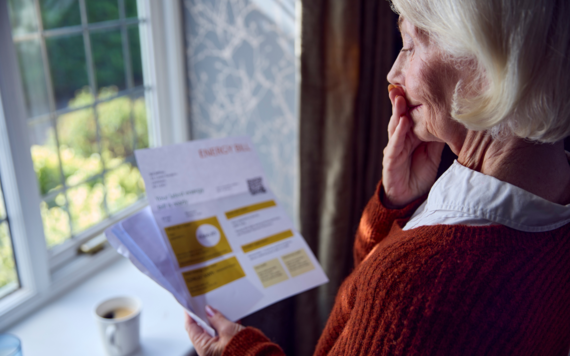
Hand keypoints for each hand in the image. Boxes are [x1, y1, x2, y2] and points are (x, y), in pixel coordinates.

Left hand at [184, 306, 244, 355]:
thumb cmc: (243, 348)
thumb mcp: (228, 329)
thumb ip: (217, 318)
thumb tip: (208, 310)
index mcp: (204, 348)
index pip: (191, 328)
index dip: (190, 315)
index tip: (189, 305)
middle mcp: (208, 351)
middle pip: (201, 330)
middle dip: (203, 317)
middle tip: (204, 304)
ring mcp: (216, 351)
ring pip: (211, 332)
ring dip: (214, 321)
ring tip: (217, 309)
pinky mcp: (225, 349)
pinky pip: (220, 336)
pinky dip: (223, 327)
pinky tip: (229, 318)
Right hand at [382, 85, 443, 207]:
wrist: (409, 198)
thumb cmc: (420, 173)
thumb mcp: (433, 152)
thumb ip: (436, 136)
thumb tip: (450, 119)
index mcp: (410, 135)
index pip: (409, 113)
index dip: (410, 99)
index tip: (415, 82)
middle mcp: (400, 139)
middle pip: (400, 115)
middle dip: (400, 99)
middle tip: (403, 83)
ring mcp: (394, 149)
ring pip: (395, 126)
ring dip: (397, 111)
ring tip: (401, 97)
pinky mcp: (390, 161)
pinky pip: (395, 145)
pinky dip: (398, 133)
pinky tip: (402, 121)